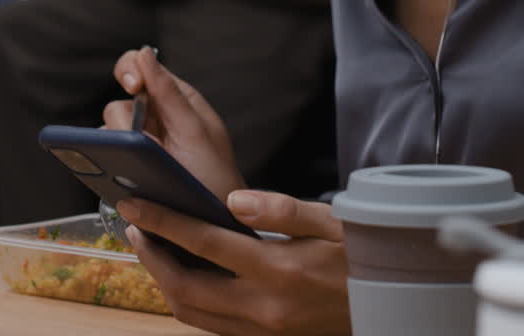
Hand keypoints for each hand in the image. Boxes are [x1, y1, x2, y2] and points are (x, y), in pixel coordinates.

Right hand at [105, 47, 244, 200]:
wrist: (215, 224)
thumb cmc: (215, 177)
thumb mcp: (195, 132)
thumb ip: (168, 93)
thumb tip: (145, 54)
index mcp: (175, 100)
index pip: (139, 68)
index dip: (129, 70)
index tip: (132, 86)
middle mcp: (154, 119)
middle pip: (119, 104)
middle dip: (126, 122)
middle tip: (143, 143)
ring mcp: (139, 146)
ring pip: (108, 132)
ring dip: (120, 147)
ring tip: (143, 168)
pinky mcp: (125, 170)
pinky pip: (105, 158)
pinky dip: (108, 164)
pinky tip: (122, 176)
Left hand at [117, 191, 349, 334]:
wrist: (388, 304)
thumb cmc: (363, 257)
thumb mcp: (334, 222)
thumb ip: (282, 210)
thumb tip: (233, 200)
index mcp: (279, 269)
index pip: (205, 242)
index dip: (164, 222)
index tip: (136, 205)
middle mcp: (264, 305)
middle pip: (185, 285)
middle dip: (151, 254)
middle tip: (135, 226)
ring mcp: (261, 328)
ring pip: (191, 312)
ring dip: (163, 280)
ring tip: (152, 248)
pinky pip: (210, 324)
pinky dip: (188, 300)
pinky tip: (185, 274)